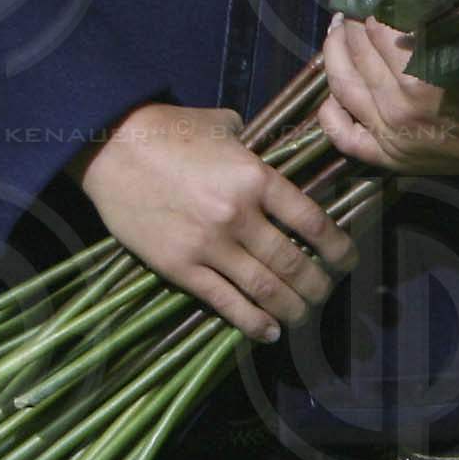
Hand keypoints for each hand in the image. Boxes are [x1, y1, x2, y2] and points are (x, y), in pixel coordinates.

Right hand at [77, 103, 358, 342]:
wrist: (110, 147)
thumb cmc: (170, 130)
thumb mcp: (224, 127)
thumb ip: (255, 147)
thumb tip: (274, 158)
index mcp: (256, 178)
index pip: (312, 221)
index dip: (337, 248)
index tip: (347, 260)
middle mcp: (239, 215)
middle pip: (293, 262)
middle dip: (318, 285)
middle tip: (327, 294)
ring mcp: (208, 245)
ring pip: (264, 288)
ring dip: (292, 308)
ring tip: (304, 315)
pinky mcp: (179, 266)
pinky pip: (224, 302)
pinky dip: (252, 322)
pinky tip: (269, 332)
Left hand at [318, 14, 458, 178]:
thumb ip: (452, 15)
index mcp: (422, 77)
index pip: (379, 26)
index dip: (375, 2)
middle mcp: (398, 108)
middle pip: (357, 52)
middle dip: (353, 22)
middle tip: (355, 3)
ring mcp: (391, 137)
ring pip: (342, 87)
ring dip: (335, 53)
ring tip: (339, 29)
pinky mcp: (392, 159)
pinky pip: (344, 137)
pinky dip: (329, 114)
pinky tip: (330, 92)